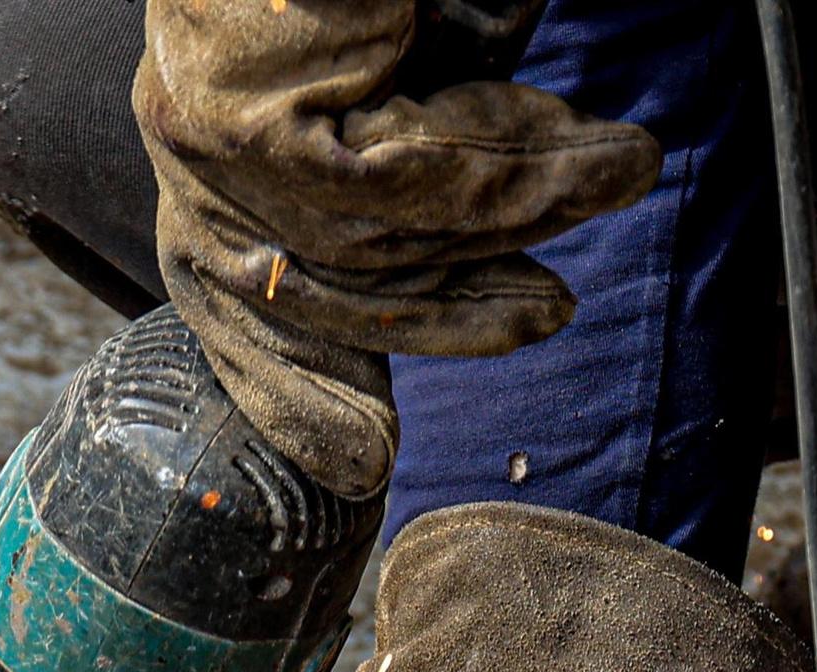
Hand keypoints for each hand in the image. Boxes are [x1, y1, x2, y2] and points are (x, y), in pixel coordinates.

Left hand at [133, 0, 660, 496]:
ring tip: (626, 175)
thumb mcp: (387, 62)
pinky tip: (591, 155)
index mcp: (199, 142)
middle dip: (447, 316)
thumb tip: (481, 220)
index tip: (359, 465)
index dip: (298, 385)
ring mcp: (207, 136)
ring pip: (384, 231)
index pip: (239, 296)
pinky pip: (398, 185)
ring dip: (521, 212)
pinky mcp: (243, 119)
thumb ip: (412, 137)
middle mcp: (190, 144)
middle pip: (327, 282)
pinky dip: (507, 176)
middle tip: (550, 315)